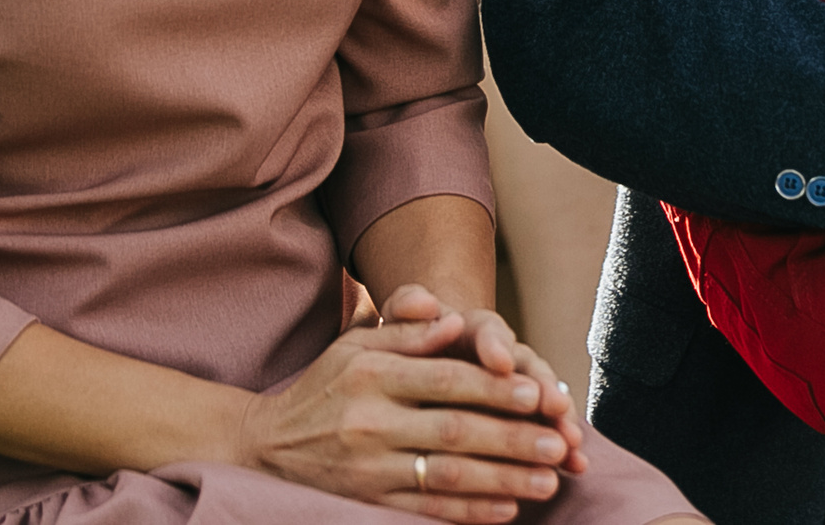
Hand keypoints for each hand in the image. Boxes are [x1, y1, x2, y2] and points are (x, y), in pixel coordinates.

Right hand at [236, 288, 579, 521]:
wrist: (266, 446)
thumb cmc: (326, 385)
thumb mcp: (355, 345)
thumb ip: (405, 330)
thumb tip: (452, 319)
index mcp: (371, 375)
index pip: (444, 381)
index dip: (494, 388)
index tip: (537, 394)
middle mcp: (370, 422)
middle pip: (454, 431)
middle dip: (512, 438)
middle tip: (558, 442)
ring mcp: (368, 469)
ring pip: (447, 475)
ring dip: (503, 479)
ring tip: (548, 479)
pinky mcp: (368, 503)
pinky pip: (427, 510)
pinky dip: (470, 512)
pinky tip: (508, 509)